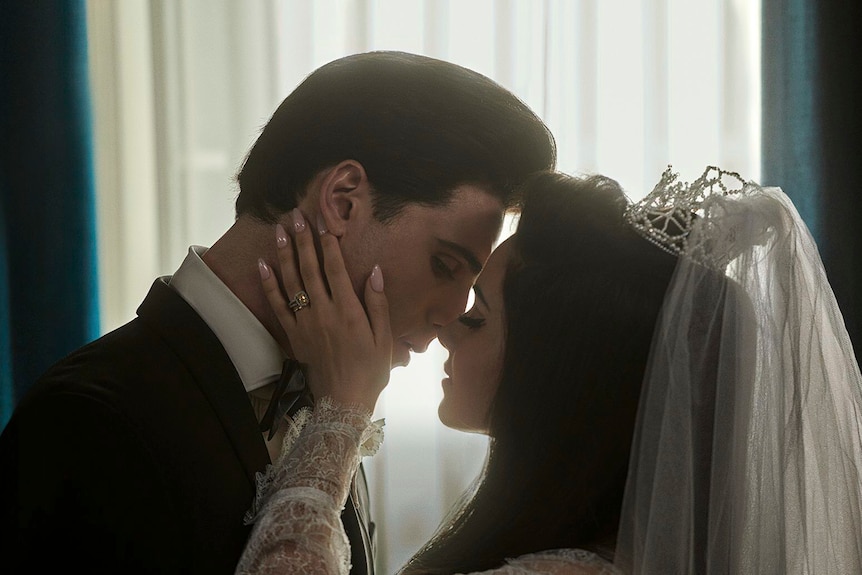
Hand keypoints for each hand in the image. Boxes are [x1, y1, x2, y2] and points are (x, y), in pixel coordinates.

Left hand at [258, 209, 391, 413]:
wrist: (343, 402)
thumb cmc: (370, 371)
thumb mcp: (383, 338)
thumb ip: (378, 303)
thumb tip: (376, 271)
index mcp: (348, 311)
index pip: (335, 269)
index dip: (328, 244)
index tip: (323, 222)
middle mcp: (323, 313)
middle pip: (310, 269)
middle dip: (303, 240)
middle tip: (296, 215)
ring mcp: (305, 323)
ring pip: (291, 282)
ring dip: (284, 254)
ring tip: (278, 230)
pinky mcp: (293, 335)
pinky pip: (277, 306)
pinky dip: (269, 284)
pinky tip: (263, 265)